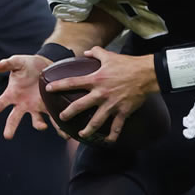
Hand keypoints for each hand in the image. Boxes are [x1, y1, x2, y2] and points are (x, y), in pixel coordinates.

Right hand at [0, 54, 56, 138]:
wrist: (46, 64)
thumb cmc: (28, 64)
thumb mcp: (18, 62)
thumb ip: (8, 64)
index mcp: (11, 94)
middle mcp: (22, 104)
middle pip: (14, 118)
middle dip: (11, 127)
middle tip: (7, 136)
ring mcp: (35, 107)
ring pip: (36, 119)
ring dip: (38, 124)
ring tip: (42, 127)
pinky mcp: (48, 106)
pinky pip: (52, 116)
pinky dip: (56, 123)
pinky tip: (62, 130)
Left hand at [43, 46, 157, 142]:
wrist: (146, 74)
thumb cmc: (128, 64)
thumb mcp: (110, 56)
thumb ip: (96, 53)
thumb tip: (86, 52)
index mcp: (96, 79)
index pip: (73, 82)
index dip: (59, 86)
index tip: (48, 89)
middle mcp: (101, 94)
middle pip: (80, 106)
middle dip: (68, 113)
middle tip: (62, 117)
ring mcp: (111, 104)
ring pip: (96, 121)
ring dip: (87, 130)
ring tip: (81, 134)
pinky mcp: (122, 111)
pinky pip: (116, 127)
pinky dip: (112, 136)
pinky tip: (108, 141)